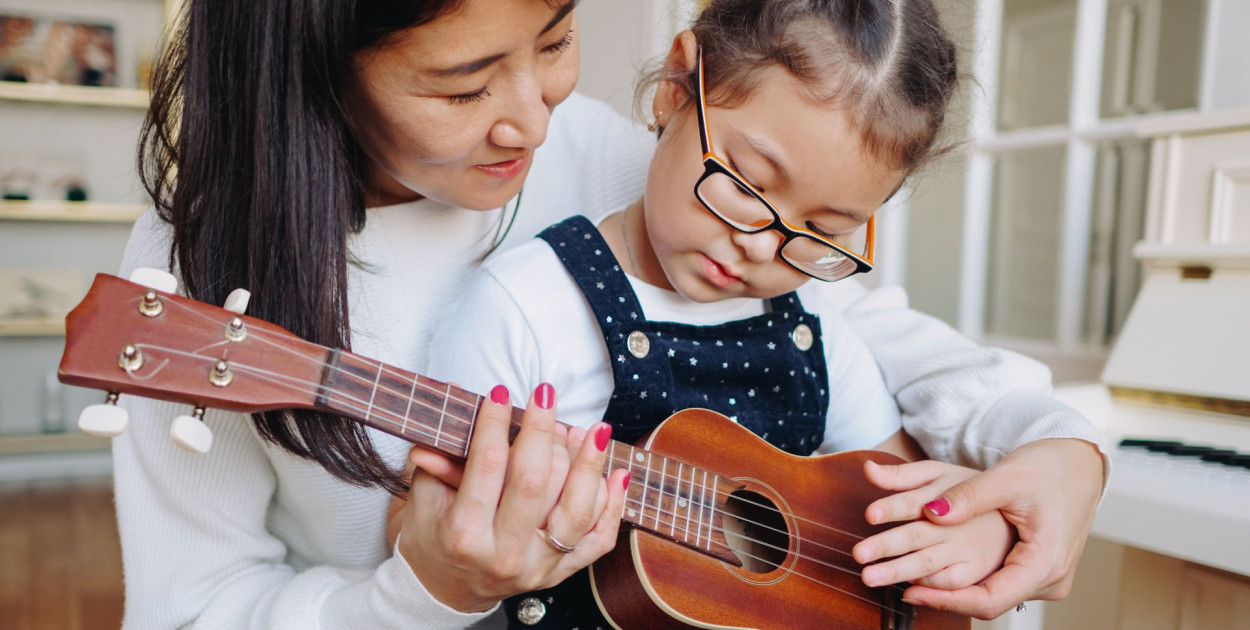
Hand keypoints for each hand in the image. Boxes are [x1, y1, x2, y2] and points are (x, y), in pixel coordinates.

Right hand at [394, 384, 629, 612]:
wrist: (447, 589)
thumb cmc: (436, 536)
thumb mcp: (425, 498)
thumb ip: (439, 454)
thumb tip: (452, 399)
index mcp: (465, 533)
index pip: (488, 466)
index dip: (496, 424)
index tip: (502, 393)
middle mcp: (505, 553)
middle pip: (535, 482)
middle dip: (543, 431)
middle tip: (544, 396)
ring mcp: (538, 566)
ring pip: (577, 510)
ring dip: (589, 463)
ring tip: (590, 430)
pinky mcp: (561, 573)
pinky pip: (599, 539)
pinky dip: (613, 504)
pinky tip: (615, 473)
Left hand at [859, 439, 1103, 618]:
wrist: (1081, 462)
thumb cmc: (1050, 466)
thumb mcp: (1007, 477)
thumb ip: (969, 496)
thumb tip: (930, 513)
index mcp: (1046, 562)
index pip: (991, 600)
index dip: (948, 600)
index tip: (911, 591)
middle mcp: (1051, 579)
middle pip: (990, 602)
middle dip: (944, 597)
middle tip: (901, 588)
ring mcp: (1047, 577)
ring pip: (994, 596)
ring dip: (955, 591)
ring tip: (911, 581)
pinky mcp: (1039, 569)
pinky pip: (1001, 584)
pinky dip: (970, 581)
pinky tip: (941, 571)